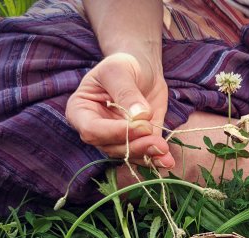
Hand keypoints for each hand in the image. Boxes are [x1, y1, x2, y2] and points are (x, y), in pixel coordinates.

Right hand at [66, 53, 174, 167]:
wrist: (141, 67)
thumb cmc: (122, 64)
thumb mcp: (119, 71)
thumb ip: (126, 92)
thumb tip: (140, 116)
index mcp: (81, 111)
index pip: (92, 130)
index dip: (115, 132)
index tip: (140, 125)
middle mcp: (96, 129)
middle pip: (110, 147)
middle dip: (134, 146)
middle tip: (156, 142)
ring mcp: (116, 138)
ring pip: (128, 154)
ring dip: (146, 154)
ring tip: (163, 150)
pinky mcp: (137, 141)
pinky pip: (144, 154)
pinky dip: (156, 158)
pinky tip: (167, 160)